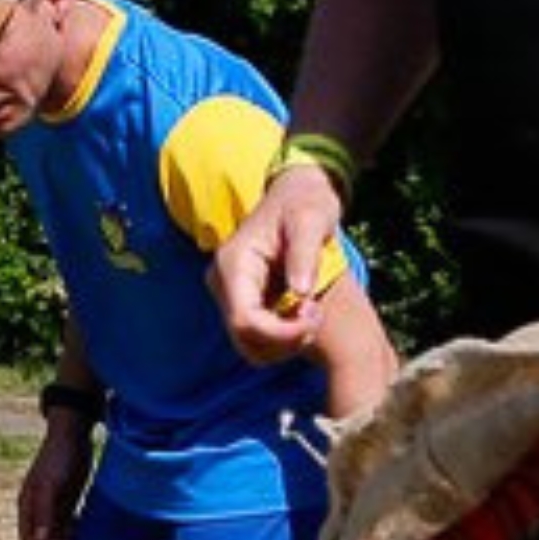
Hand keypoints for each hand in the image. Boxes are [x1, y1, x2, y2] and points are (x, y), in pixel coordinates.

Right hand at [16, 420, 90, 539]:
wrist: (73, 434)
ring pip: (57, 533)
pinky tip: (88, 523)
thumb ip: (44, 511)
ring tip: (84, 531)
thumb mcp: (50, 485)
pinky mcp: (67, 500)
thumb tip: (39, 539)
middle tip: (78, 538)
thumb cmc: (58, 457)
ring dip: (69, 537)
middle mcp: (38, 507)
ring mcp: (53, 504)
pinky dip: (77, 528)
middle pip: (43, 539)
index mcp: (28, 504)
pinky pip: (69, 523)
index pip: (28, 538)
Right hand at [211, 168, 344, 366]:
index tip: (315, 315)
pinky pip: (256, 337)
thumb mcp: (312, 220)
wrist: (297, 194)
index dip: (281, 333)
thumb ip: (305, 253)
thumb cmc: (307, 203)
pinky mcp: (241, 301)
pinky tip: (303, 315)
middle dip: (286, 339)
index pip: (244, 321)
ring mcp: (229, 293)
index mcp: (233, 263)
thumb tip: (300, 291)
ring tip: (312, 314)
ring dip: (285, 343)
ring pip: (249, 345)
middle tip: (316, 314)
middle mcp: (222, 281)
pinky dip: (282, 338)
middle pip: (245, 338)